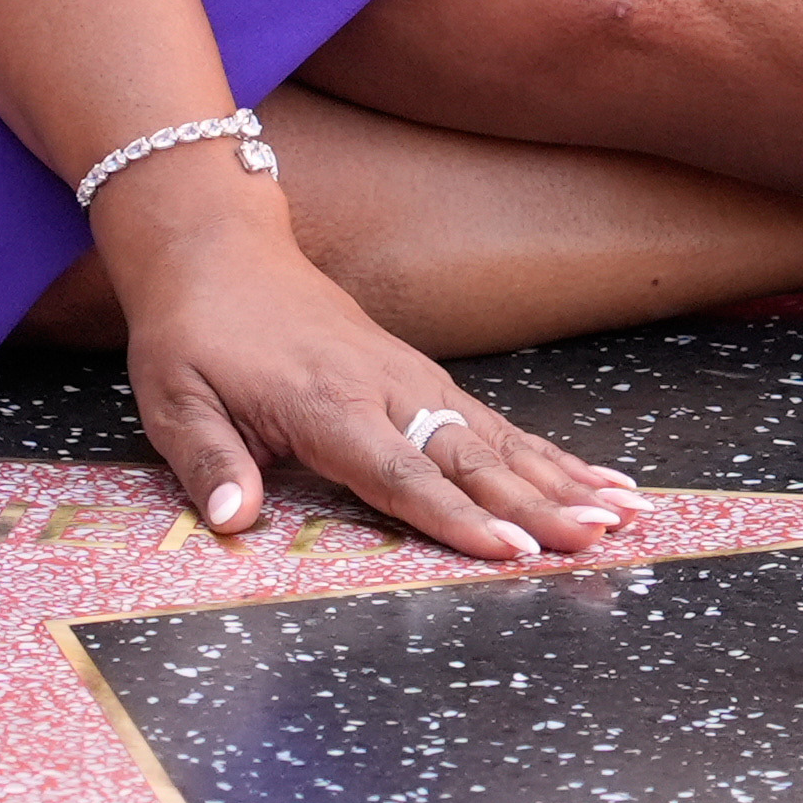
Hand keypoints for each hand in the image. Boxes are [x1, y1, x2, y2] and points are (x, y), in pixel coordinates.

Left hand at [109, 217, 647, 566]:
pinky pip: (496, 422)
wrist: (217, 249)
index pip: (399, 473)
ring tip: (628, 513)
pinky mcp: (423, 376)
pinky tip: (601, 479)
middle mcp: (384, 389)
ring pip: (499, 438)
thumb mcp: (174, 398)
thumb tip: (233, 523)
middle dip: (539, 503)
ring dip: (565, 478)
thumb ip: (209, 463)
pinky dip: (552, 453)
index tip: (510, 553)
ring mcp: (412, 378)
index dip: (456, 518)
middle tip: (598, 539)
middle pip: (470, 457)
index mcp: (324, 403)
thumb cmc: (194, 333)